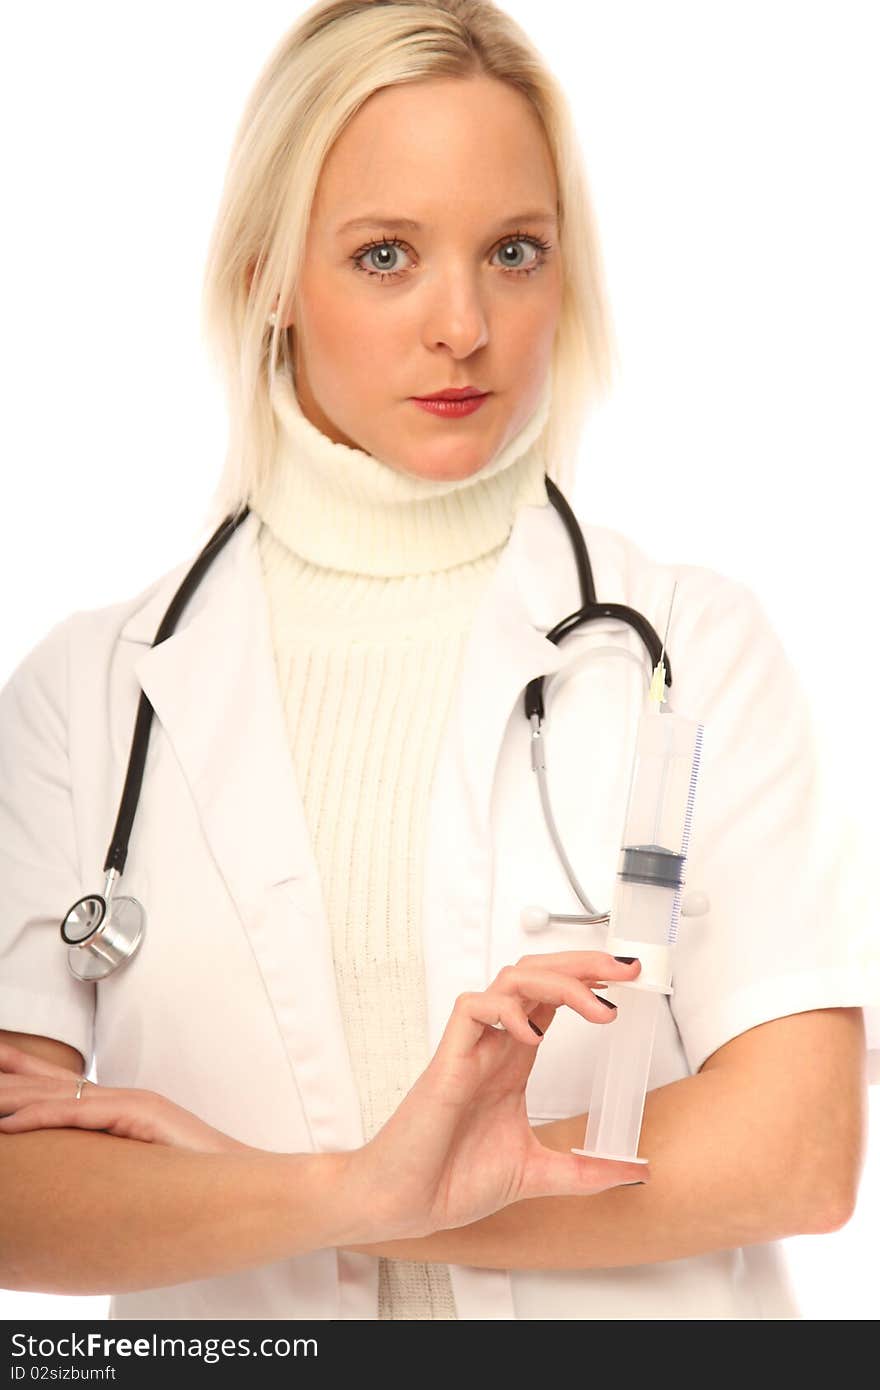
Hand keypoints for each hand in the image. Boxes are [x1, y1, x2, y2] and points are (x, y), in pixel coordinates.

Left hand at [0, 1041, 252, 1154]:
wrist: (244, 1177)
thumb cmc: (200, 1176)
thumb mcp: (148, 1163)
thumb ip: (120, 1155)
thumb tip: (92, 1170)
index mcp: (123, 1107)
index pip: (63, 1086)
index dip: (26, 1074)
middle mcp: (123, 1098)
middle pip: (53, 1080)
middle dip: (12, 1071)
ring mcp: (131, 1104)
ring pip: (57, 1093)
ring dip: (12, 1093)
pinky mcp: (138, 1116)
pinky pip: (78, 1115)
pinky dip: (40, 1117)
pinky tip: (10, 1124)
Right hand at [347, 951, 648, 1240]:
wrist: (407, 1205)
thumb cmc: (452, 1180)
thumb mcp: (536, 1174)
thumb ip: (584, 1171)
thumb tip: (635, 1173)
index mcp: (514, 1061)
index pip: (554, 999)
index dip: (588, 982)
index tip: (628, 982)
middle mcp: (496, 1045)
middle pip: (538, 976)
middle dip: (582, 964)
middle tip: (625, 969)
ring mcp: (472, 1048)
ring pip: (511, 981)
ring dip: (557, 980)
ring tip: (596, 999)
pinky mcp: (449, 1060)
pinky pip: (472, 1007)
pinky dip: (505, 1008)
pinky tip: (531, 1033)